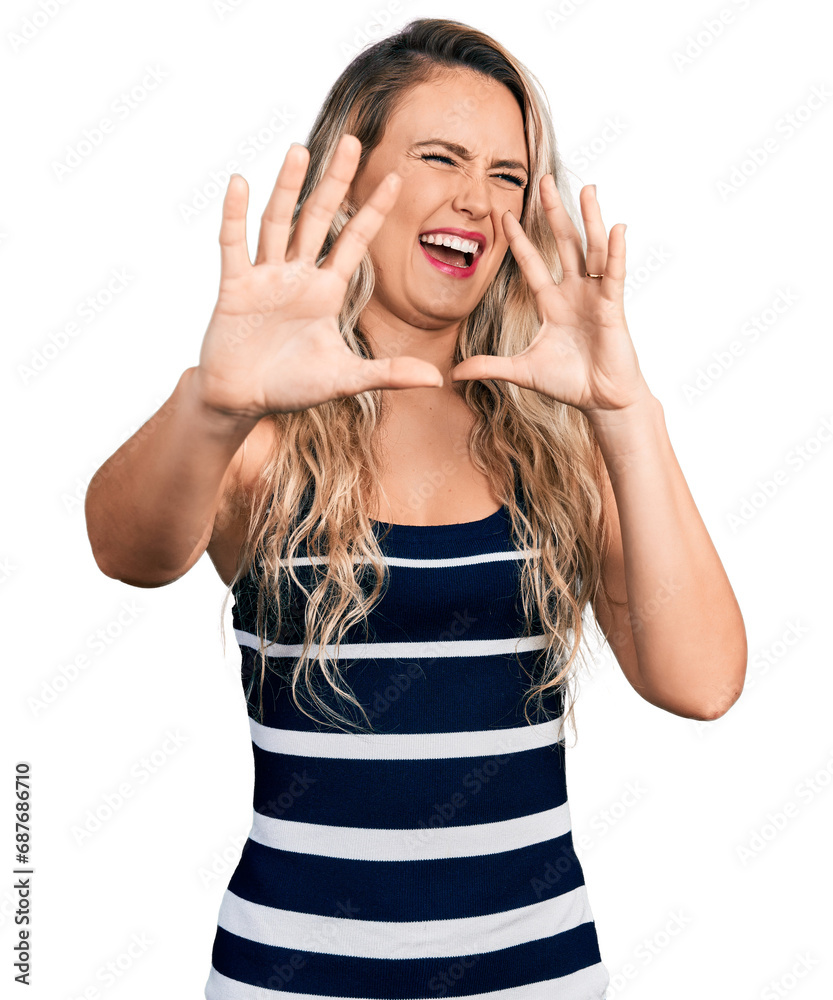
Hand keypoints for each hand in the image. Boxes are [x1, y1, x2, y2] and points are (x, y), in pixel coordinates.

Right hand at [194, 134, 443, 419]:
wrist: (242, 400)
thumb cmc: (291, 387)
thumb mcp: (346, 380)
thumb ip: (388, 375)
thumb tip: (435, 379)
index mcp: (326, 291)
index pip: (354, 241)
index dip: (374, 211)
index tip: (397, 177)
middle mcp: (298, 276)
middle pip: (319, 218)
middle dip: (336, 181)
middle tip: (353, 140)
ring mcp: (265, 278)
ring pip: (278, 223)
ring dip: (287, 188)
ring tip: (300, 149)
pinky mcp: (234, 288)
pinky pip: (234, 247)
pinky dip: (235, 216)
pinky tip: (240, 183)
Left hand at [450, 175, 651, 417]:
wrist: (600, 401)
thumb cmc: (568, 383)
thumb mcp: (521, 371)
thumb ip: (489, 366)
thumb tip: (454, 373)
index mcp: (552, 303)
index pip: (532, 263)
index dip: (519, 239)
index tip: (504, 214)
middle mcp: (574, 293)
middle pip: (563, 243)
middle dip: (553, 212)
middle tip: (544, 180)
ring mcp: (594, 296)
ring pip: (591, 249)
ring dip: (589, 218)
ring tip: (587, 188)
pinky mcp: (612, 306)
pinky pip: (614, 274)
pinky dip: (616, 252)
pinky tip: (617, 228)